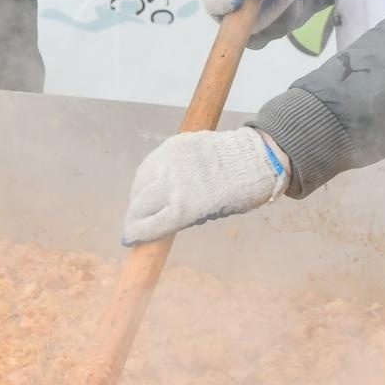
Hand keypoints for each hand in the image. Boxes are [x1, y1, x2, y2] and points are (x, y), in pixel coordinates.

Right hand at [121, 127, 288, 245]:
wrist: (256, 158)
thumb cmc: (240, 193)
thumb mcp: (212, 213)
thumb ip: (183, 216)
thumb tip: (161, 220)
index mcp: (184, 208)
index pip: (147, 226)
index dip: (134, 235)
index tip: (128, 240)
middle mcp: (171, 184)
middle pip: (139, 205)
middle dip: (134, 218)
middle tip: (134, 224)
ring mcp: (169, 161)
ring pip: (140, 182)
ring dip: (137, 196)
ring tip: (140, 204)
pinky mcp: (172, 145)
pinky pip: (150, 164)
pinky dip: (145, 177)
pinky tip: (147, 184)